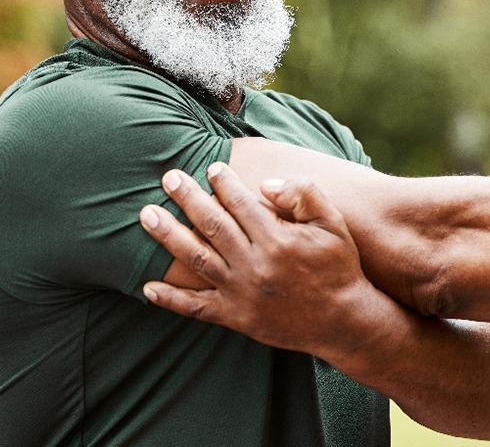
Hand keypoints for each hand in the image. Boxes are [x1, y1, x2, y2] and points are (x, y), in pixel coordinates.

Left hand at [139, 163, 389, 359]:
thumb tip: (264, 184)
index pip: (240, 203)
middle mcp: (254, 265)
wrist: (343, 321)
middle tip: (168, 178)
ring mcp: (241, 293)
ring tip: (147, 215)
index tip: (211, 167)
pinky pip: (196, 307)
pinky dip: (171, 299)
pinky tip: (148, 287)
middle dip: (187, 198)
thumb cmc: (338, 267)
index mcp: (276, 240)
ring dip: (168, 236)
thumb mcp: (333, 224)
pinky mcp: (236, 318)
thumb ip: (303, 195)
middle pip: (211, 224)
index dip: (223, 182)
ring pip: (196, 259)